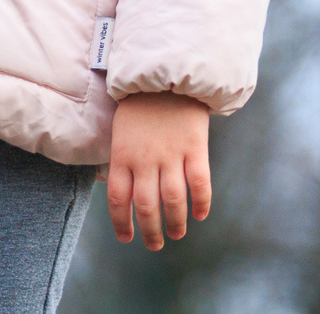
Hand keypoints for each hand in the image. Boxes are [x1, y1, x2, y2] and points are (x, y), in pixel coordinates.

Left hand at [107, 92, 211, 249]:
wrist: (166, 74)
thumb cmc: (140, 105)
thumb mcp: (121, 131)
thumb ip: (123, 160)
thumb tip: (124, 194)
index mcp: (122, 155)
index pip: (118, 199)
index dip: (122, 223)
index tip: (127, 238)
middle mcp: (145, 159)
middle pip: (146, 207)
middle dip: (150, 232)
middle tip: (155, 245)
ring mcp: (171, 154)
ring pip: (173, 201)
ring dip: (176, 223)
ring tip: (177, 233)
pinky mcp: (195, 148)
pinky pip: (200, 183)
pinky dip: (201, 203)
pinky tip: (199, 214)